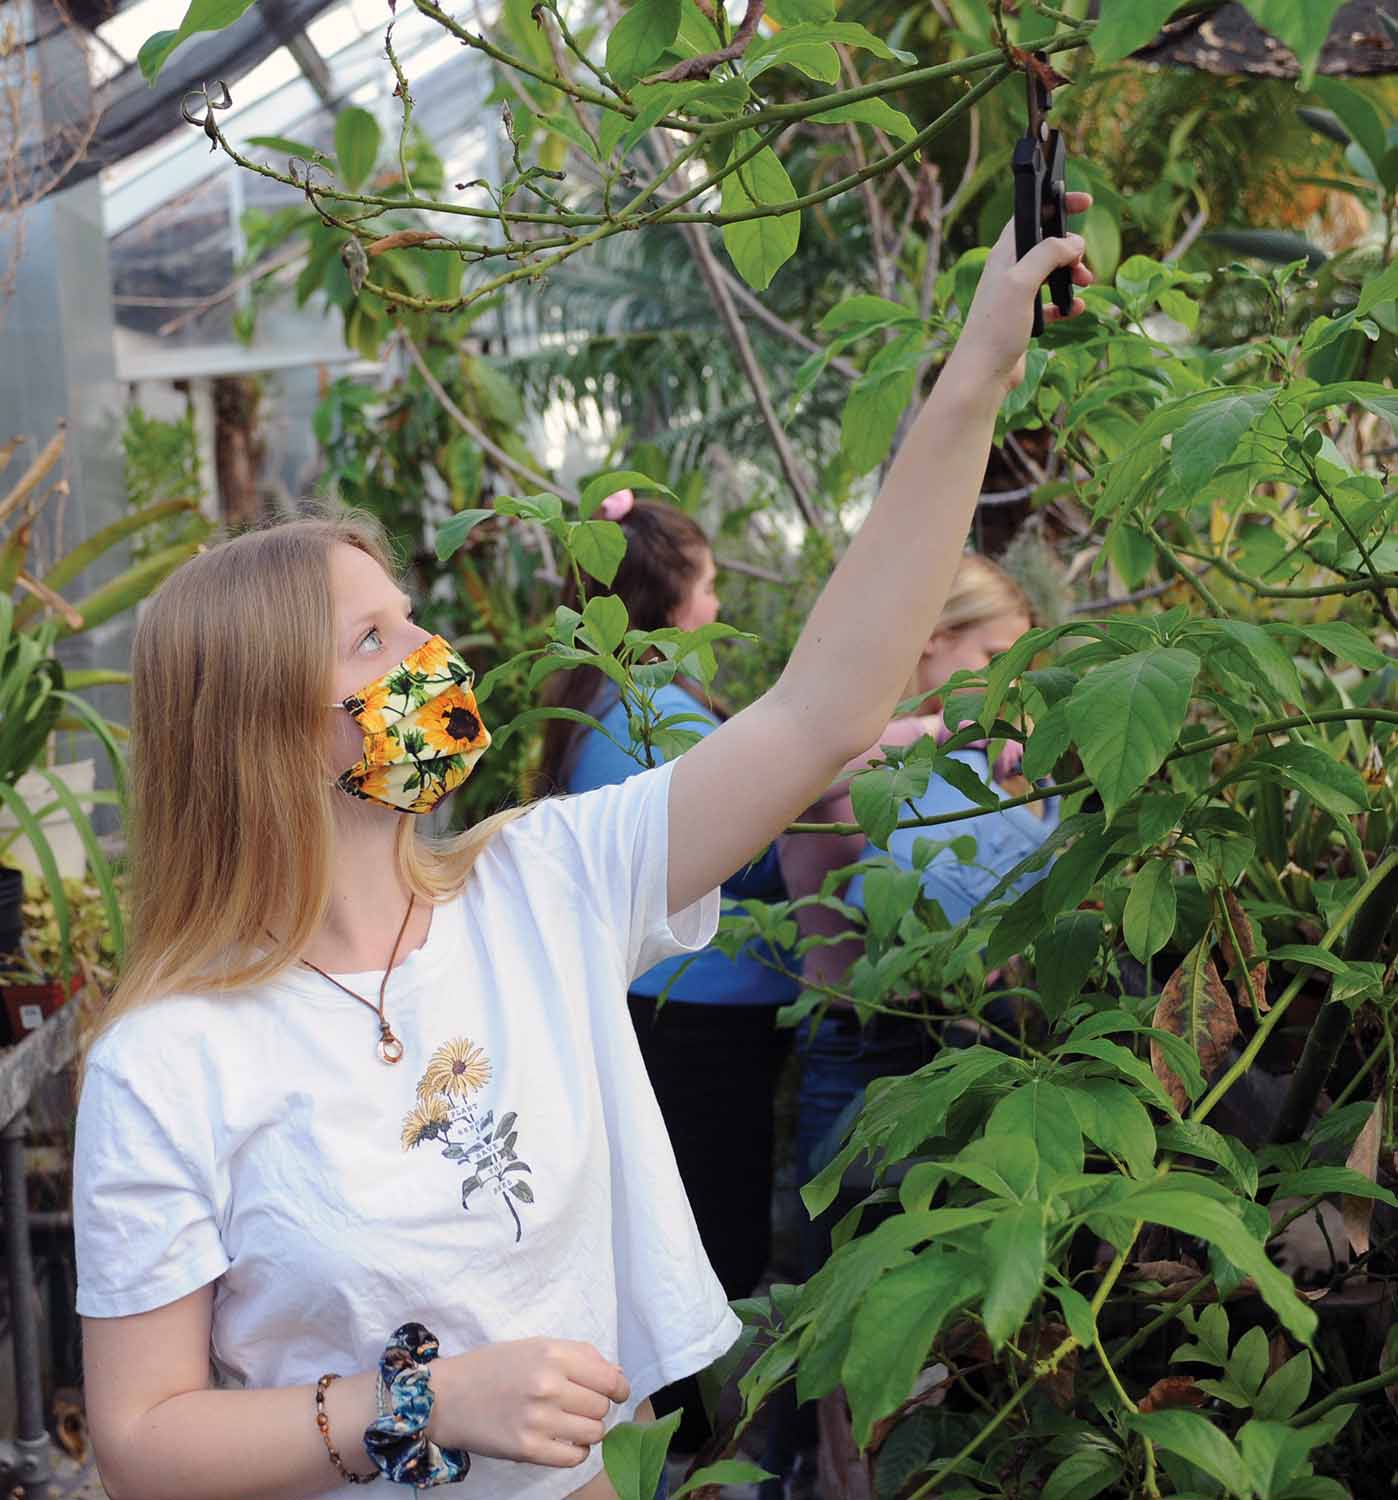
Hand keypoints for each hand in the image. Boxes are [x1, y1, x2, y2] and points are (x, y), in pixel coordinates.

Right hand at [429, 1339, 630, 1467]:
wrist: (447, 1396)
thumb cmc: (493, 1367)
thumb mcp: (536, 1347)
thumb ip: (579, 1356)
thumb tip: (616, 1375)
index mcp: (553, 1354)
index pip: (609, 1378)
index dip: (618, 1388)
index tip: (616, 1393)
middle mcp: (549, 1385)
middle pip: (601, 1406)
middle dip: (597, 1408)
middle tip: (580, 1406)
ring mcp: (538, 1419)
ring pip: (593, 1432)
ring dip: (589, 1431)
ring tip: (571, 1424)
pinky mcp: (527, 1450)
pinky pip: (574, 1457)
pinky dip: (576, 1452)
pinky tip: (564, 1442)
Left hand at [950, 191, 1095, 396]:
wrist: (982, 375)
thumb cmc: (996, 328)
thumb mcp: (1021, 282)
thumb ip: (1047, 255)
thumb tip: (1072, 242)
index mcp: (1003, 256)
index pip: (1031, 217)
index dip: (1056, 205)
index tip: (1085, 202)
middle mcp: (1007, 272)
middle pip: (1045, 246)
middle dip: (1070, 248)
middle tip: (1084, 261)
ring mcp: (1014, 297)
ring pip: (1050, 275)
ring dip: (1071, 275)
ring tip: (1086, 284)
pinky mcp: (1021, 320)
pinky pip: (1049, 304)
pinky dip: (1064, 303)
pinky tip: (1075, 310)